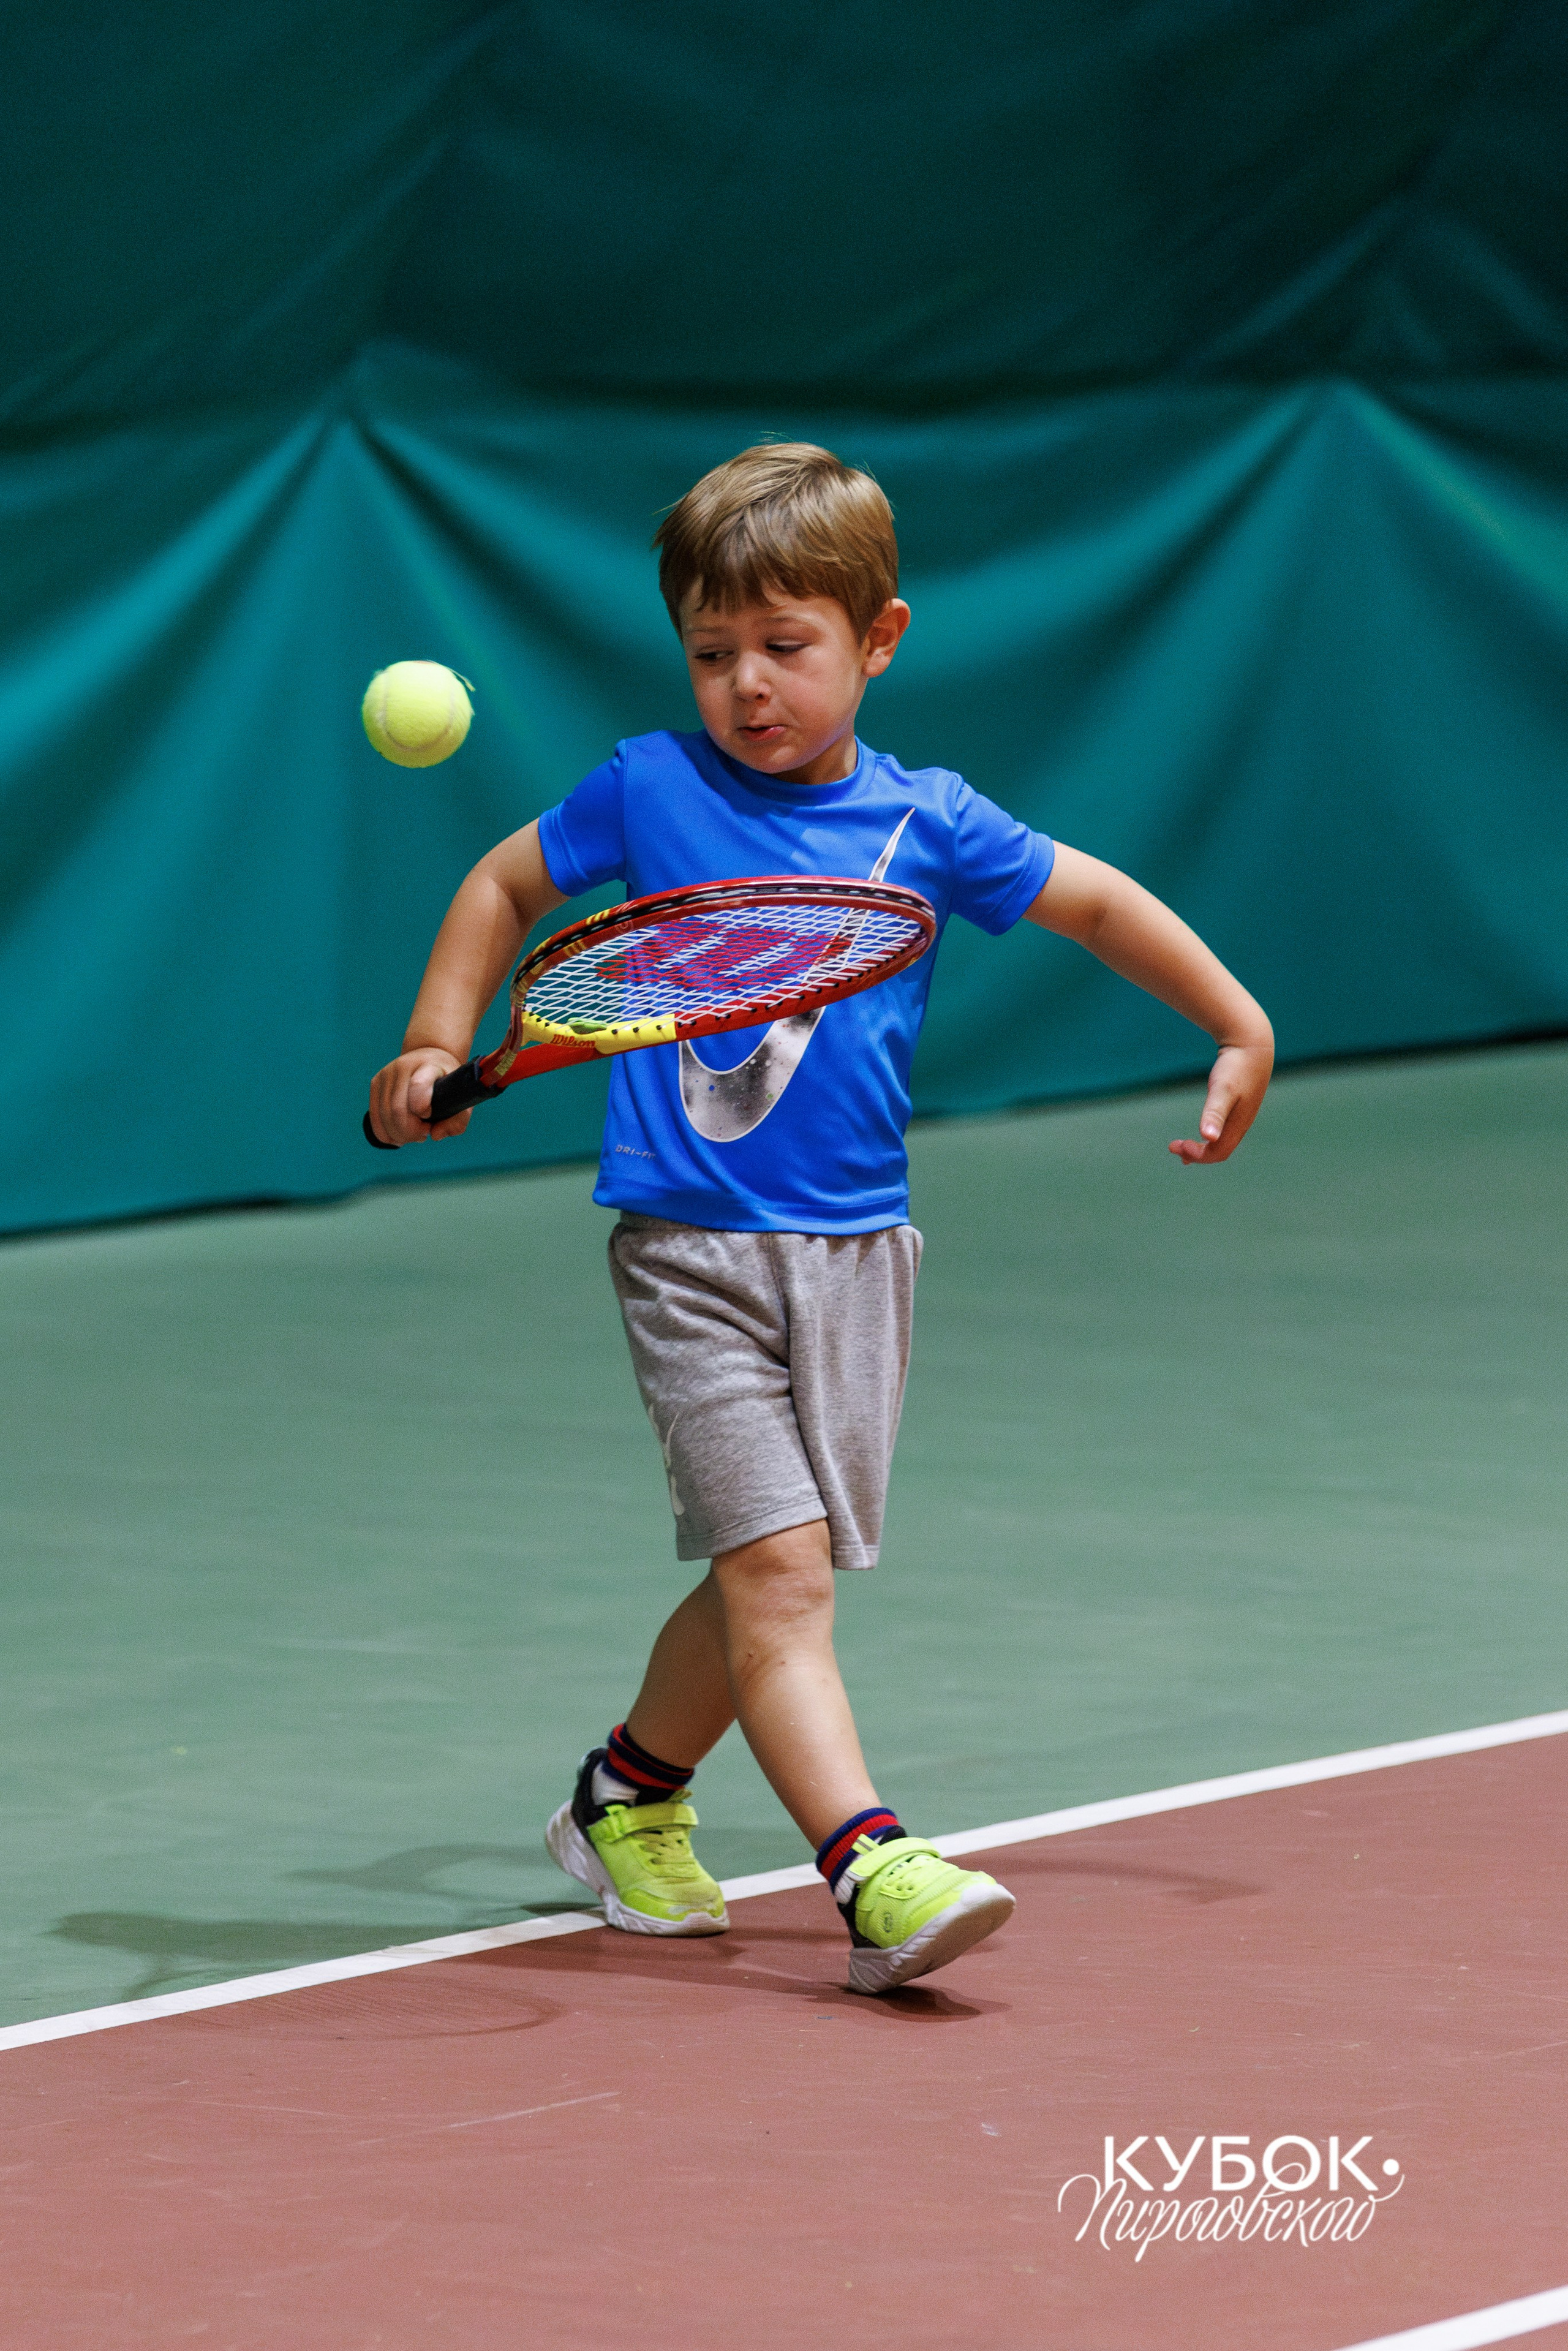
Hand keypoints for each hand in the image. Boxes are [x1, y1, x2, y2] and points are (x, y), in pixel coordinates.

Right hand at [366, 1047, 470, 1146]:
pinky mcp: (376, 1083)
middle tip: (423, 1133)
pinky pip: (374, 1116)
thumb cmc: (447, 1081)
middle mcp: (404, 1066)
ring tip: (414, 1134)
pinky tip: (398, 1136)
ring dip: (399, 1134)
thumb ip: (458, 1120)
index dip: (422, 1109)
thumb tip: (434, 1135)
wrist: (429, 1056)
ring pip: (384, 1116)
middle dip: (410, 1132)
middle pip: (397, 1110)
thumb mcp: (462, 1096)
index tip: (430, 1115)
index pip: (419, 1086)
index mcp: (429, 1065)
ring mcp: (387, 1073)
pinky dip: (385, 1133)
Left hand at [1169, 1040, 1271, 1165]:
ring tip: (1182, 1149)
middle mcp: (1242, 1124)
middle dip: (1197, 1154)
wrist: (1253, 1044)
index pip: (1218, 1153)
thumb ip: (1215, 1113)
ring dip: (1202, 1148)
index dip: (1198, 1155)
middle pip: (1220, 1151)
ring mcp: (1242, 1115)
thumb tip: (1208, 1137)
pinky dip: (1210, 1136)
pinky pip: (1224, 1129)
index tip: (1177, 1145)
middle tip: (1173, 1147)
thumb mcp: (1223, 1089)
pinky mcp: (1239, 1106)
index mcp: (1238, 1124)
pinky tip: (1203, 1133)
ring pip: (1223, 1142)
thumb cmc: (1236, 1066)